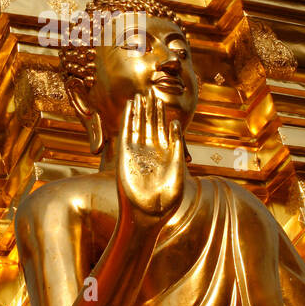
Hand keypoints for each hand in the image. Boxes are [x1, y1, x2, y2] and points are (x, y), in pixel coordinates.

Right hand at [116, 93, 184, 220]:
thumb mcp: (178, 169)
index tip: (161, 98)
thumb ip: (176, 146)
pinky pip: (127, 133)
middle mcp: (151, 151)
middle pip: (150, 124)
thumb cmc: (167, 199)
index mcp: (165, 154)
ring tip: (139, 95)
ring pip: (138, 126)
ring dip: (139, 111)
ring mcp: (138, 152)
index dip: (162, 114)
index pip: (163, 128)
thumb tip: (175, 123)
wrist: (148, 215)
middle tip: (149, 90)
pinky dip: (128, 119)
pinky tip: (130, 107)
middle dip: (150, 108)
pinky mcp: (126, 156)